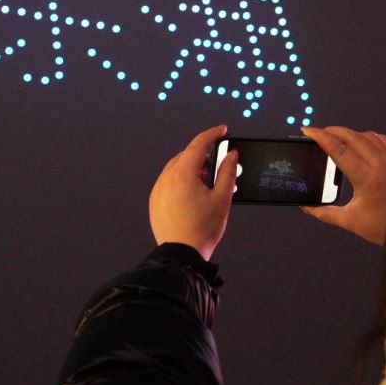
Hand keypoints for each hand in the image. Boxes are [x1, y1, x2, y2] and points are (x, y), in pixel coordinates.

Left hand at [149, 125, 237, 258]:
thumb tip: (231, 155)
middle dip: (203, 157)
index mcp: (182, 174)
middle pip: (186, 157)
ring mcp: (158, 190)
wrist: (181, 254)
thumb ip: (227, 172)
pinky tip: (194, 194)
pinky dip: (182, 181)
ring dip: (193, 169)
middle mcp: (166, 178)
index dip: (212, 134)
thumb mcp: (222, 198)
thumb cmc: (203, 228)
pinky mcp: (155, 201)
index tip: (223, 130)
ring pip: (176, 169)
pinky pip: (169, 182)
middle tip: (219, 166)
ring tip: (209, 184)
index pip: (198, 145)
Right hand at [299, 126, 385, 244]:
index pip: (338, 149)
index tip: (309, 131)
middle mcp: (381, 165)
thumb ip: (325, 213)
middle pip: (352, 137)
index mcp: (367, 178)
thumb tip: (307, 207)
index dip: (320, 137)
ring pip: (369, 136)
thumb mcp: (351, 221)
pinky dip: (373, 137)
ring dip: (352, 134)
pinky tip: (366, 141)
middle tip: (320, 133)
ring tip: (340, 137)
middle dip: (333, 131)